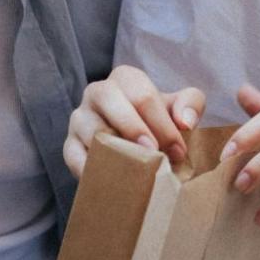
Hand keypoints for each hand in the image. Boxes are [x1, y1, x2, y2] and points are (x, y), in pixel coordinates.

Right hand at [64, 64, 205, 176]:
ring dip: (114, 149)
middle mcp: (97, 92)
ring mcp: (79, 119)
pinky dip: (92, 169)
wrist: (136, 145)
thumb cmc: (158, 123)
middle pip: (108, 98)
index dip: (162, 123)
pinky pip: (73, 155)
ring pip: (89, 127)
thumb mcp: (178, 108)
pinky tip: (113, 181)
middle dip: (134, 127)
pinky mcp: (69, 146)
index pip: (142, 93)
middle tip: (154, 154)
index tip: (178, 151)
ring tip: (136, 169)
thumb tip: (185, 121)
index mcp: (125, 78)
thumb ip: (190, 104)